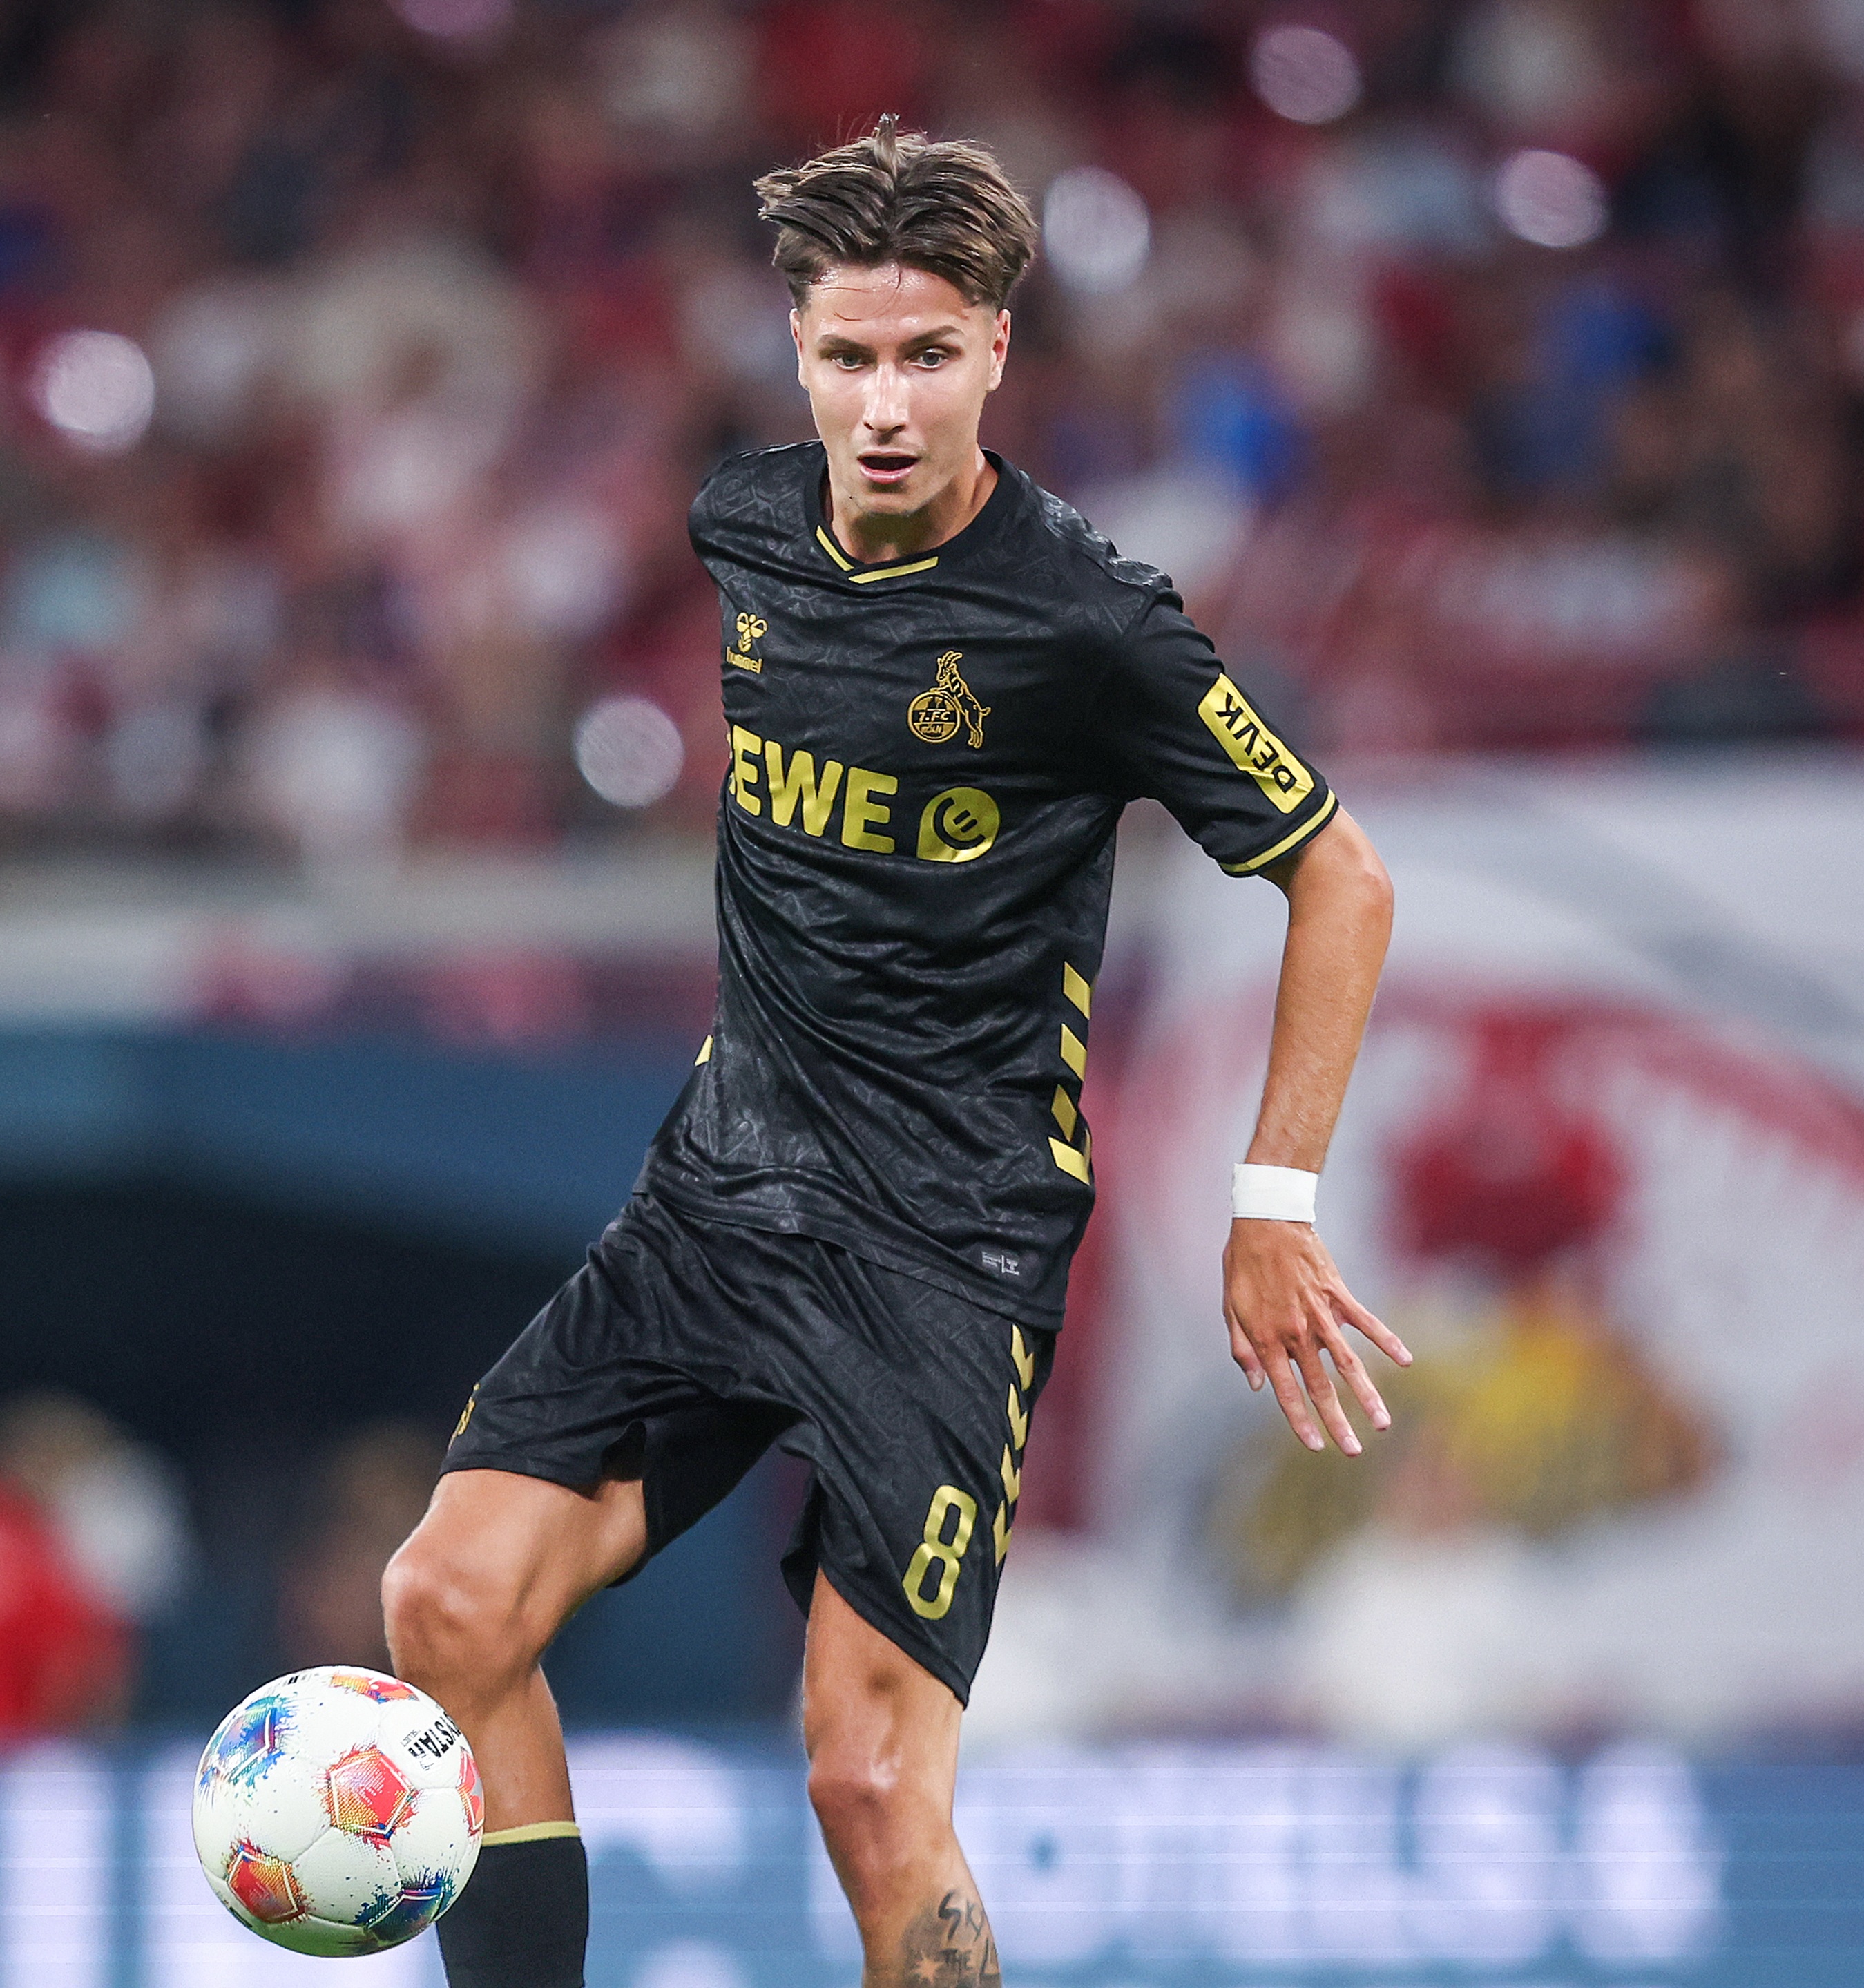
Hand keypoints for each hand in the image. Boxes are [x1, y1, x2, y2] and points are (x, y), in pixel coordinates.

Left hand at [1222, 1219, 1411, 1454]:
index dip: (1300, 1421)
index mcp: (1268, 1338)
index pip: (1287, 1391)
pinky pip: (1367, 1322)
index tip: (1315, 1446)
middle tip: (1352, 1452)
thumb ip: (1242, 1350)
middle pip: (1320, 1386)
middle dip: (1336, 1422)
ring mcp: (1321, 1314)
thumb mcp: (1230, 1309)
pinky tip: (1405, 1361)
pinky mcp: (1339, 1294)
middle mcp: (1297, 1332)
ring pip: (1348, 1363)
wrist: (1266, 1220)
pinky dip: (1387, 1340)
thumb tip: (1258, 1387)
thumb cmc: (1243, 1265)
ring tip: (1382, 1423)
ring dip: (1367, 1395)